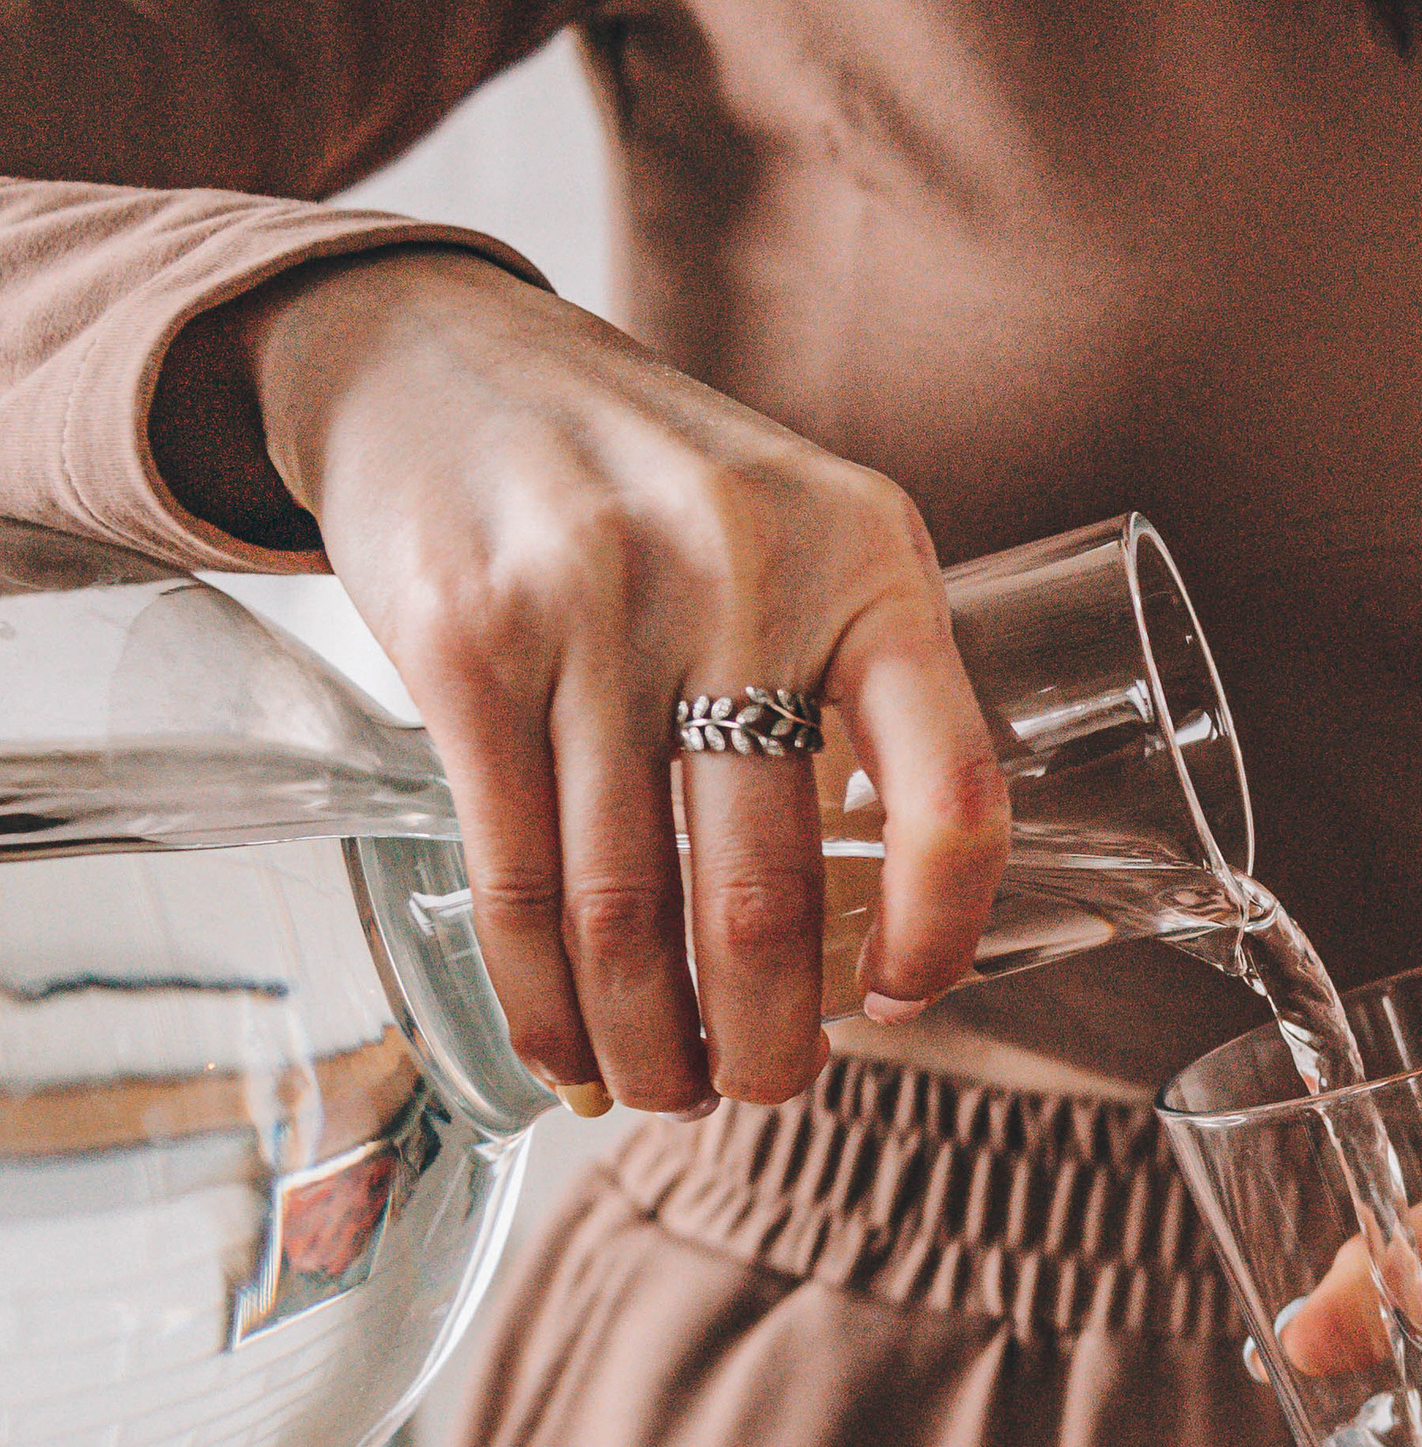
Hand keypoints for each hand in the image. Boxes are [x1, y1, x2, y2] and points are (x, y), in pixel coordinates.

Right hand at [230, 252, 1007, 1112]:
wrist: (441, 355)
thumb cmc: (654, 482)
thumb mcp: (802, 532)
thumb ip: (856, 684)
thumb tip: (879, 912)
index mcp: (870, 559)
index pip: (955, 790)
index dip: (941, 931)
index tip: (899, 1001)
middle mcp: (745, 579)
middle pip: (766, 891)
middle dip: (763, 1038)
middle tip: (759, 1090)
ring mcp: (598, 610)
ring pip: (629, 909)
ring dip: (647, 1040)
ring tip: (663, 1090)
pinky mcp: (470, 647)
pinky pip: (519, 877)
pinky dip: (541, 995)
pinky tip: (564, 1043)